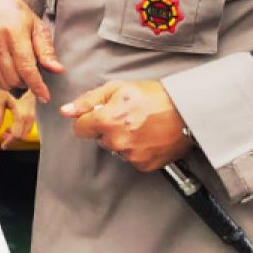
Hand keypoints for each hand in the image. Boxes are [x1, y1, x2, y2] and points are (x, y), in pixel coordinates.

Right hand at [0, 0, 63, 101]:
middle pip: (14, 78)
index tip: (45, 96)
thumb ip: (47, 51)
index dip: (37, 85)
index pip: (26, 68)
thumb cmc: (17, 14)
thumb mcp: (38, 27)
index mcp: (13, 34)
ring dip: (14, 82)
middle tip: (32, 74)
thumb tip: (57, 69)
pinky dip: (2, 78)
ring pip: (2, 81)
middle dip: (27, 83)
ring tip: (20, 69)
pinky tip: (7, 66)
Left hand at [0, 89, 36, 149]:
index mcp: (21, 115)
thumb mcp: (2, 98)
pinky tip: (15, 123)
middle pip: (22, 135)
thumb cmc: (14, 85)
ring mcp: (33, 114)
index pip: (16, 134)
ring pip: (26, 131)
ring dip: (17, 133)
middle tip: (4, 138)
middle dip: (13, 138)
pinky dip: (21, 127)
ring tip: (7, 131)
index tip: (3, 145)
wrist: (27, 77)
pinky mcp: (35, 111)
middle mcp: (29, 116)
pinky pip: (29, 124)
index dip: (9, 141)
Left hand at [61, 79, 192, 170]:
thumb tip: (66, 111)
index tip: (99, 115)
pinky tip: (148, 137)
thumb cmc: (153, 96)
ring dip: (123, 140)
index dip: (88, 120)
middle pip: (99, 139)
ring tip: (141, 126)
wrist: (187, 110)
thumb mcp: (117, 88)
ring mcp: (132, 155)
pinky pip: (131, 159)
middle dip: (108, 129)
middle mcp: (117, 141)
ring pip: (116, 149)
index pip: (80, 129)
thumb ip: (88, 100)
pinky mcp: (145, 165)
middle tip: (127, 117)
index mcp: (107, 120)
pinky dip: (137, 150)